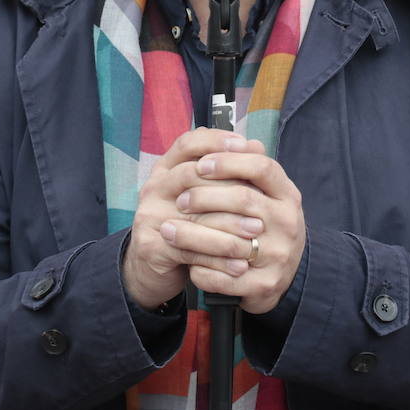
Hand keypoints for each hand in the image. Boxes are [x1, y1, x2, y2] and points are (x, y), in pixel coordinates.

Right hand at [122, 128, 251, 309]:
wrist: (153, 268)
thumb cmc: (188, 225)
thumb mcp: (205, 196)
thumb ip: (227, 172)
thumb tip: (257, 146)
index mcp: (166, 169)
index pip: (188, 143)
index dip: (216, 141)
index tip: (245, 145)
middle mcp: (154, 188)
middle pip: (190, 174)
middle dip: (228, 185)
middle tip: (260, 199)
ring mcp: (149, 216)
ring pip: (192, 213)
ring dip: (229, 223)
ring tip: (256, 231)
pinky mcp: (151, 247)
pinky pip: (190, 249)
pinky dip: (219, 256)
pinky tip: (241, 262)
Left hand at [159, 133, 306, 314]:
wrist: (284, 276)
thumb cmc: (266, 227)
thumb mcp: (266, 196)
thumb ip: (246, 170)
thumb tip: (220, 136)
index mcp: (288, 195)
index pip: (262, 166)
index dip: (229, 162)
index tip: (200, 164)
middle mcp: (289, 223)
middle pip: (244, 199)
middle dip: (204, 197)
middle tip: (179, 200)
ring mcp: (279, 255)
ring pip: (230, 240)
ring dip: (192, 234)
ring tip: (168, 229)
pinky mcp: (265, 285)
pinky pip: (224, 277)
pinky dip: (201, 268)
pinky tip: (185, 261)